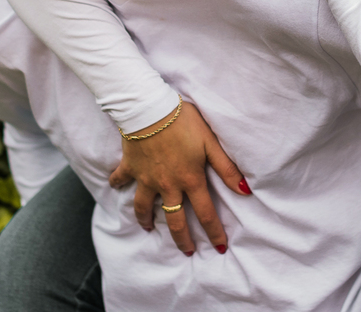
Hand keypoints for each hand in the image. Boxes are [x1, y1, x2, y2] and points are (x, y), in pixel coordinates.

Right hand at [109, 101, 249, 255]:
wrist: (149, 108)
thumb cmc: (183, 121)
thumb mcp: (210, 142)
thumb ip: (226, 168)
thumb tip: (245, 190)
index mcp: (190, 179)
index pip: (206, 213)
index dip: (214, 233)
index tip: (219, 248)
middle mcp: (168, 185)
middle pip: (174, 220)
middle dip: (181, 239)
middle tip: (186, 252)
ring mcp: (146, 178)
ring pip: (144, 207)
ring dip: (145, 219)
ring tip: (147, 227)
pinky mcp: (129, 166)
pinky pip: (120, 180)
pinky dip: (117, 184)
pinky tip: (115, 186)